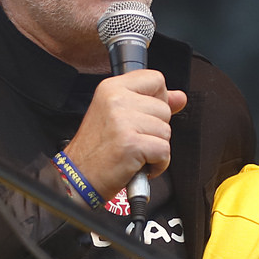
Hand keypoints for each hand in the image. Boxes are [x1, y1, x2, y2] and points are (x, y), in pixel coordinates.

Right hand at [63, 70, 186, 198]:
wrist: (78, 179)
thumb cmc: (96, 151)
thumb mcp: (119, 116)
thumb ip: (151, 102)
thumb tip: (180, 97)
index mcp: (112, 88)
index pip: (156, 79)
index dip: (158, 100)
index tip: (144, 117)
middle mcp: (116, 100)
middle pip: (164, 109)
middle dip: (155, 131)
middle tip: (132, 140)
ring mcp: (123, 121)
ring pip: (166, 132)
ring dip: (155, 149)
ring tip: (133, 153)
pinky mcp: (131, 144)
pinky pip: (164, 152)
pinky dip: (157, 165)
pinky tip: (138, 165)